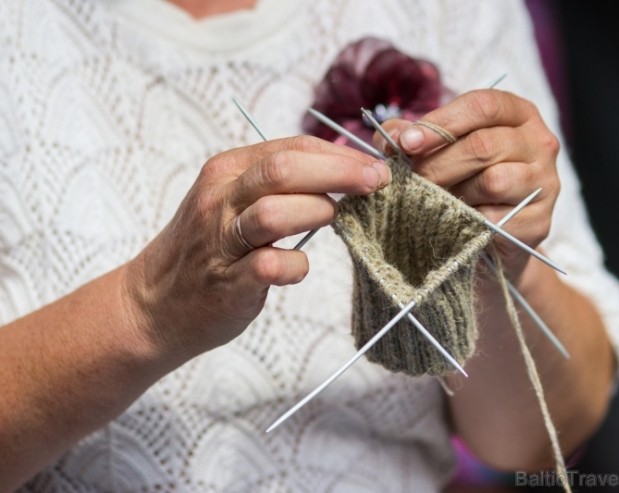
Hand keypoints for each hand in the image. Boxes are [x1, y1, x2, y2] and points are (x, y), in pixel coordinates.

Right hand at [123, 136, 390, 361]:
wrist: (154, 303)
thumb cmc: (208, 248)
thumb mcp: (232, 200)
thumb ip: (278, 184)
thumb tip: (344, 172)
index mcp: (226, 171)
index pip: (291, 147)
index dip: (340, 153)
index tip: (375, 165)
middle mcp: (220, 199)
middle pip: (285, 169)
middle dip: (342, 172)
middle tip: (378, 182)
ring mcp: (220, 241)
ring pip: (276, 212)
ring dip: (318, 212)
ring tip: (334, 219)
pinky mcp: (228, 282)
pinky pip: (272, 266)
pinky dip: (296, 265)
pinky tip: (297, 267)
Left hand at [376, 89, 559, 280]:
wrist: (493, 236)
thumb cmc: (464, 182)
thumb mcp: (439, 150)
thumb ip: (411, 136)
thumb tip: (390, 138)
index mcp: (517, 114)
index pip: (483, 105)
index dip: (442, 123)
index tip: (408, 142)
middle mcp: (539, 142)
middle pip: (484, 145)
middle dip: (437, 164)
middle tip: (411, 180)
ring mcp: (545, 182)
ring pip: (492, 181)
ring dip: (455, 194)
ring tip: (436, 201)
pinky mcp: (541, 221)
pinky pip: (497, 219)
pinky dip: (469, 222)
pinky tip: (457, 223)